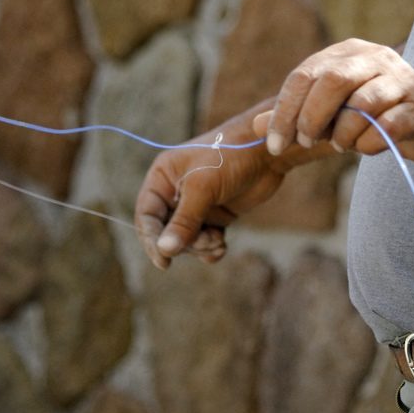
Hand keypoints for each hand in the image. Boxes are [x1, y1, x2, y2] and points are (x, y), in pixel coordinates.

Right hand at [134, 106, 289, 269]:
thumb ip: (184, 221)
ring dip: (201, 247)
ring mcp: (195, 205)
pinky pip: (204, 241)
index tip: (164, 262)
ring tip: (218, 242)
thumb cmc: (230, 157)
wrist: (266, 151)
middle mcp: (175, 192)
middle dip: (186, 243)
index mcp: (162, 178)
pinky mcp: (215, 215)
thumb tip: (165, 250)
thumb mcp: (203, 188)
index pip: (147, 216)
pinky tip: (221, 247)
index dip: (152, 240)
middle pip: (167, 233)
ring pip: (187, 241)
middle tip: (207, 242)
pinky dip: (211, 249)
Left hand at [263, 38, 413, 161]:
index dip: (285, 112)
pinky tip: (364, 148)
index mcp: (347, 54)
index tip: (275, 143)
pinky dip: (369, 144)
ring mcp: (400, 81)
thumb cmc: (372, 114)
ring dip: (343, 133)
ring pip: (362, 104)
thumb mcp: (330, 112)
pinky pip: (388, 127)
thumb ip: (295, 116)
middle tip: (305, 142)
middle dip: (311, 118)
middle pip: (332, 81)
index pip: (304, 76)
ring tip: (340, 144)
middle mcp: (374, 59)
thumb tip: (256, 127)